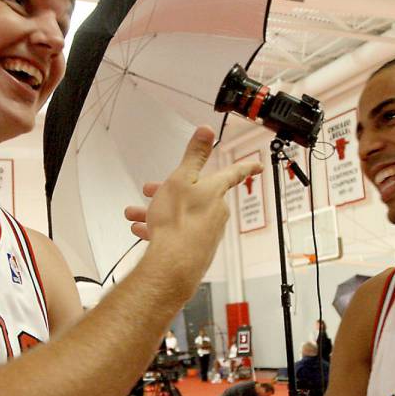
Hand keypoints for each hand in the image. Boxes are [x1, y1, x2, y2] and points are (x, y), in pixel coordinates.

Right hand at [123, 126, 260, 280]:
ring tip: (137, 215)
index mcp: (214, 191)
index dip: (246, 167)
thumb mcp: (180, 179)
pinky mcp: (197, 249)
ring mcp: (208, 232)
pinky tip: (143, 231)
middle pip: (195, 194)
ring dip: (158, 211)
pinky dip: (161, 228)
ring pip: (182, 214)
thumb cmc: (177, 223)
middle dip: (169, 190)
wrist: (173, 265)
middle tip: (151, 190)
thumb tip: (206, 130)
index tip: (257, 166)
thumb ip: (193, 154)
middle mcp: (216, 211)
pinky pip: (179, 232)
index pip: (234, 173)